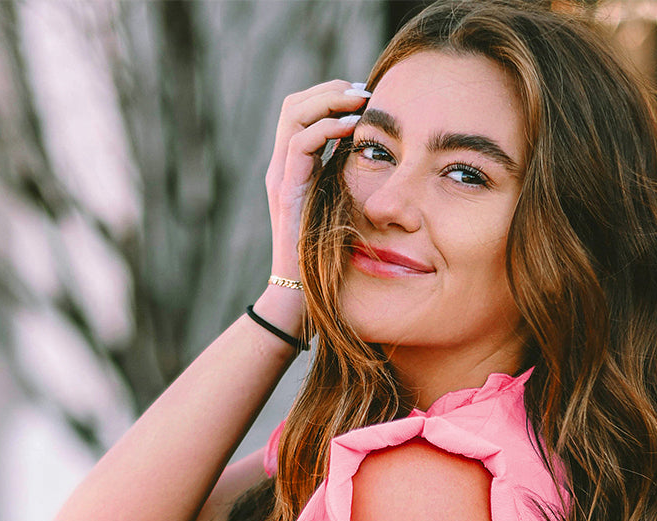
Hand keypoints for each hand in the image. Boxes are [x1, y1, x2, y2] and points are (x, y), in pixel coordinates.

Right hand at [263, 78, 370, 282]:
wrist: (298, 294)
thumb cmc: (325, 260)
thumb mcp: (340, 210)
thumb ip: (347, 183)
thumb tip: (376, 161)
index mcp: (294, 169)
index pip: (303, 113)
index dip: (331, 97)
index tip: (365, 98)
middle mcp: (282, 167)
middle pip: (294, 104)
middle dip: (330, 90)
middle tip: (364, 91)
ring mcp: (280, 177)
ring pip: (293, 113)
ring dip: (329, 100)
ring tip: (361, 102)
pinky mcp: (286, 191)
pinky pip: (301, 142)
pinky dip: (327, 128)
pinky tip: (352, 130)